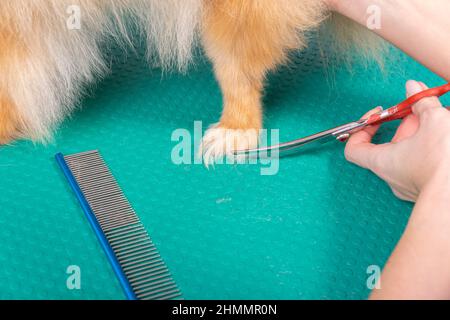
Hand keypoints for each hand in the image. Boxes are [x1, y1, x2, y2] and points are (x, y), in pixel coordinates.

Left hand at [345, 80, 449, 201]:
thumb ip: (423, 102)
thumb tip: (414, 88)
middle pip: (392, 143)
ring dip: (425, 132)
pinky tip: (446, 135)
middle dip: (408, 122)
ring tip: (443, 117)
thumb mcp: (435, 121)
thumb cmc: (443, 163)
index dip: (362, 127)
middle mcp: (392, 175)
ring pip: (412, 151)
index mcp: (382, 161)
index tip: (379, 114)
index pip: (354, 148)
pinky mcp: (428, 187)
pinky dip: (434, 146)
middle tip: (424, 107)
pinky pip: (425, 163)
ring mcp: (410, 184)